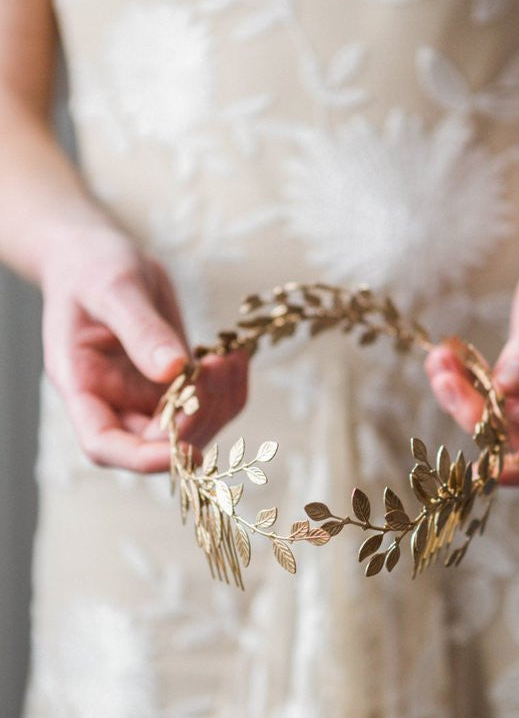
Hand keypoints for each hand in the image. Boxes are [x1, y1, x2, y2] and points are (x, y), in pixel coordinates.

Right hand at [41, 225, 247, 472]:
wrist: (98, 258)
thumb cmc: (91, 268)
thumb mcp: (113, 288)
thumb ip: (140, 329)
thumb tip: (172, 370)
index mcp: (82, 386)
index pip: (104, 445)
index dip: (143, 459)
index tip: (185, 449)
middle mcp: (113, 403)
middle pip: (156, 444)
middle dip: (196, 418)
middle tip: (218, 371)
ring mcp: (144, 398)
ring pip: (191, 430)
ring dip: (219, 404)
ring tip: (230, 358)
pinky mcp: (174, 387)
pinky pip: (208, 405)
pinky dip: (229, 389)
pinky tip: (236, 357)